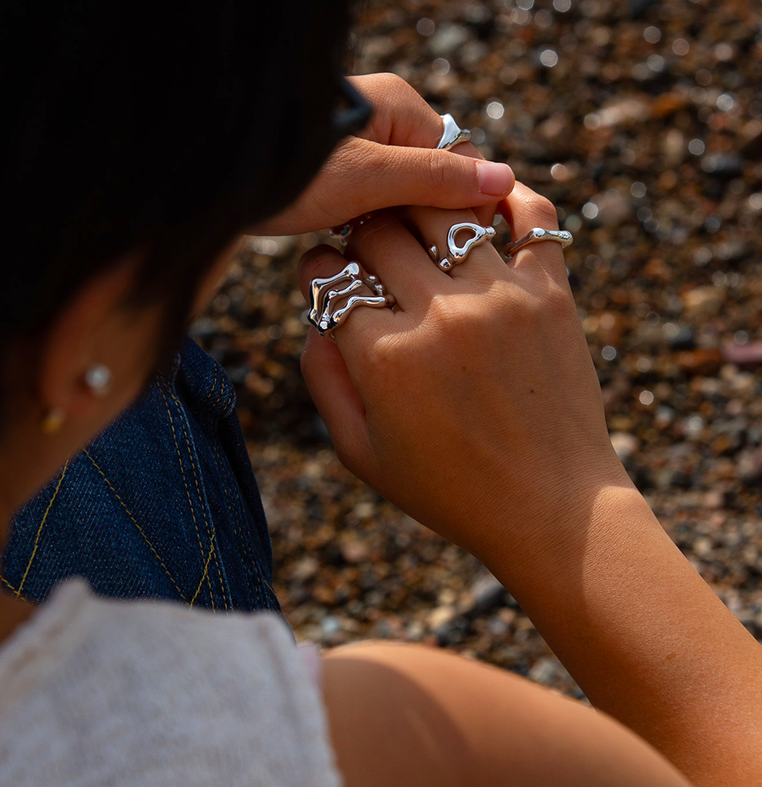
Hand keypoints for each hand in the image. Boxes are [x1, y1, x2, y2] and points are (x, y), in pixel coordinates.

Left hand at [256, 73, 513, 235]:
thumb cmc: (283, 170)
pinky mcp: (339, 174)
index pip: (462, 161)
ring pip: (403, 199)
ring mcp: (361, 148)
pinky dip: (369, 229)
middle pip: (433, 182)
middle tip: (400, 253)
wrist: (208, 177)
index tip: (446, 249)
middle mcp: (384, 122)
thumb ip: (434, 178)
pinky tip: (353, 244)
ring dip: (394, 230)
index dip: (460, 208)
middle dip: (422, 221)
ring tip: (371, 249)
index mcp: (400, 108)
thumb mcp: (368, 178)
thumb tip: (503, 180)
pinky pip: (374, 205)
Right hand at [297, 184, 629, 564]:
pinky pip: (531, 216)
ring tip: (413, 226)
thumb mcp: (361, 454)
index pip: (330, 277)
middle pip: (377, 231)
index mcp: (386, 359)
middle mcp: (441, 316)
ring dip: (416, 209)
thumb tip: (315, 315)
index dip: (316, 270)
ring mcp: (502, 298)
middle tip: (364, 251)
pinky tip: (485, 203)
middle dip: (358, 237)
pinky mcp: (552, 294)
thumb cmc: (450, 489)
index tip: (324, 275)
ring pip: (441, 209)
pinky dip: (506, 197)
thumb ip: (323, 379)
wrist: (552, 508)